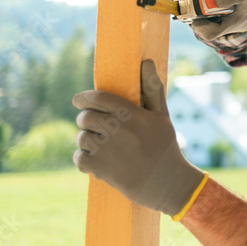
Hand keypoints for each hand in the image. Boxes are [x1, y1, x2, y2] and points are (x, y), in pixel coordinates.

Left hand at [73, 59, 205, 216]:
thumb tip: (147, 62)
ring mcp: (108, 149)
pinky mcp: (100, 169)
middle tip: (92, 125)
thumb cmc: (165, 147)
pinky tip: (95, 161)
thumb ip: (152, 89)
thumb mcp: (162, 116)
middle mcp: (118, 129)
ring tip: (98, 145)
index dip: (84, 98)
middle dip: (85, 120)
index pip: (99, 98)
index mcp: (132, 114)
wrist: (168, 183)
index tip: (78, 100)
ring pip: (81, 138)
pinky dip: (84, 160)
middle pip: (85, 117)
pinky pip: (79, 158)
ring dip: (85, 141)